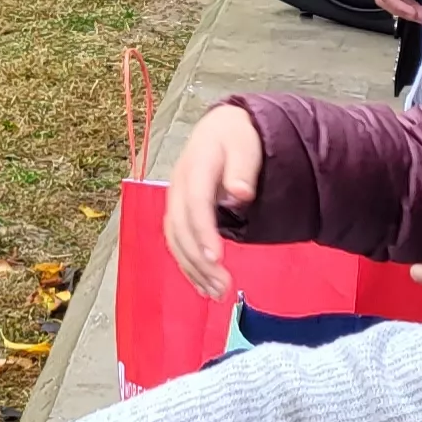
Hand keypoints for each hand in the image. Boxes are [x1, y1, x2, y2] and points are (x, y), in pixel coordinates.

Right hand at [163, 105, 265, 300]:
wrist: (222, 128)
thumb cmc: (237, 137)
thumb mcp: (246, 144)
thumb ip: (243, 168)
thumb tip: (239, 194)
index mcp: (196, 165)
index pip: (196, 202)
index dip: (203, 232)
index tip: (216, 258)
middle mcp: (179, 185)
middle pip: (181, 227)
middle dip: (198, 260)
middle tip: (223, 286)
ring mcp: (176, 199)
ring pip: (175, 239)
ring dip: (192, 269)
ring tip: (216, 293)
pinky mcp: (178, 212)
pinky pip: (177, 242)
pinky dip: (188, 266)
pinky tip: (203, 285)